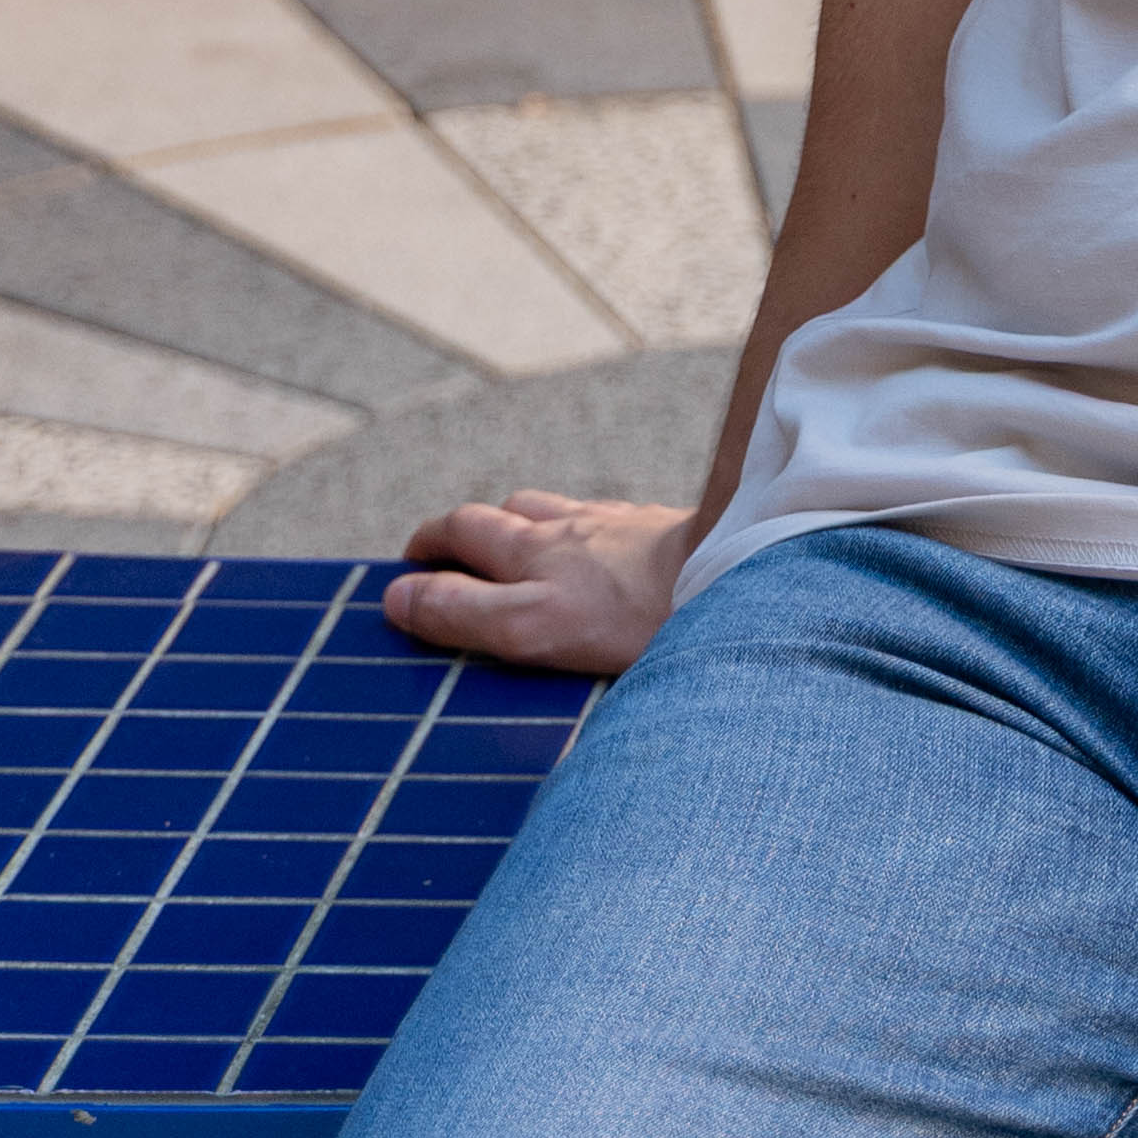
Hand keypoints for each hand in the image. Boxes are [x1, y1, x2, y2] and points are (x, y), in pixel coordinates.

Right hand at [384, 492, 690, 681]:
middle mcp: (572, 531)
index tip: (404, 575)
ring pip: (558, 510)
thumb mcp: (531, 627)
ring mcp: (622, 526)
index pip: (461, 539)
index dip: (426, 556)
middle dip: (462, 531)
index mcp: (533, 554)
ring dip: (523, 520)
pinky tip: (599, 546)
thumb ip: (463, 613)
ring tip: (512, 541)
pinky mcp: (667, 529)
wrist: (738, 577)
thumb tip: (399, 598)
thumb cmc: (635, 615)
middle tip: (440, 552)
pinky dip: (584, 527)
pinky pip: (611, 519)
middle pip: (504, 515)